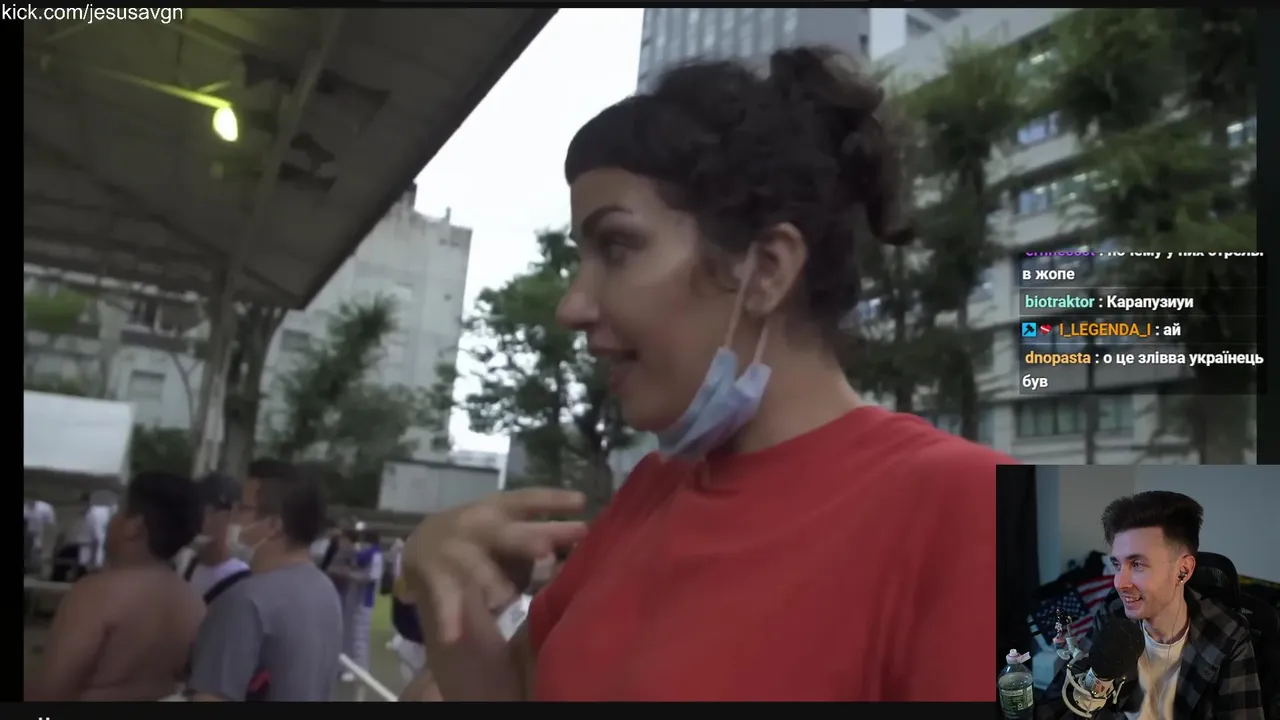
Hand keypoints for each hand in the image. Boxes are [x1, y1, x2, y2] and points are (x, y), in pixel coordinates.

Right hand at [403, 488, 586, 643]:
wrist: (423, 541)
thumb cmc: (481, 535)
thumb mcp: (506, 528)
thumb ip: (538, 538)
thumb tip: (580, 550)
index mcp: (498, 508)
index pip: (527, 500)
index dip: (553, 501)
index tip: (581, 502)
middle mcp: (476, 524)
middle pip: (504, 534)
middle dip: (526, 541)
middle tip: (548, 550)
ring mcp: (453, 549)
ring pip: (473, 565)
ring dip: (489, 580)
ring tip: (506, 597)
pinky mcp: (434, 576)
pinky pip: (444, 599)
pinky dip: (448, 618)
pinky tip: (453, 636)